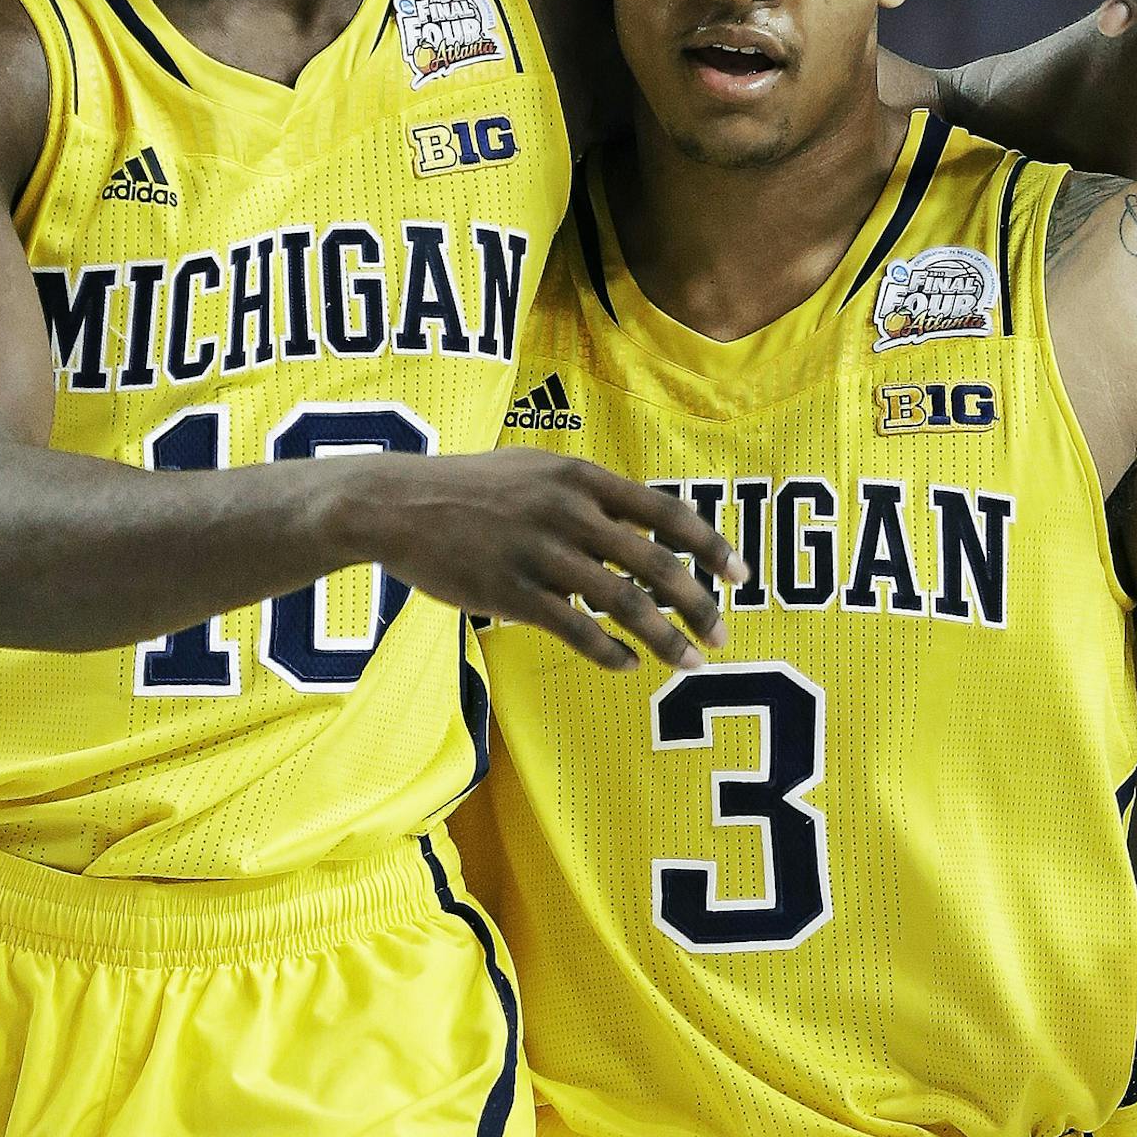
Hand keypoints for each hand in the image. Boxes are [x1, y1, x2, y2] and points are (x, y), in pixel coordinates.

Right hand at [349, 448, 742, 672]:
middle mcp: (567, 511)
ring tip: (689, 663)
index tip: (740, 577)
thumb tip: (643, 523)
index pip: (665, 512)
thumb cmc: (470, 488)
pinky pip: (576, 629)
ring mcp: (539, 552)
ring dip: (663, 638)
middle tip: (721, 634)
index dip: (709, 546)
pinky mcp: (511, 590)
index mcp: (580, 478)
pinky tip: (626, 666)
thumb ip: (587, 493)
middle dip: (697, 603)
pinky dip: (609, 652)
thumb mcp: (535, 469)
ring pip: (623, 603)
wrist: (397, 504)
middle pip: (655, 563)